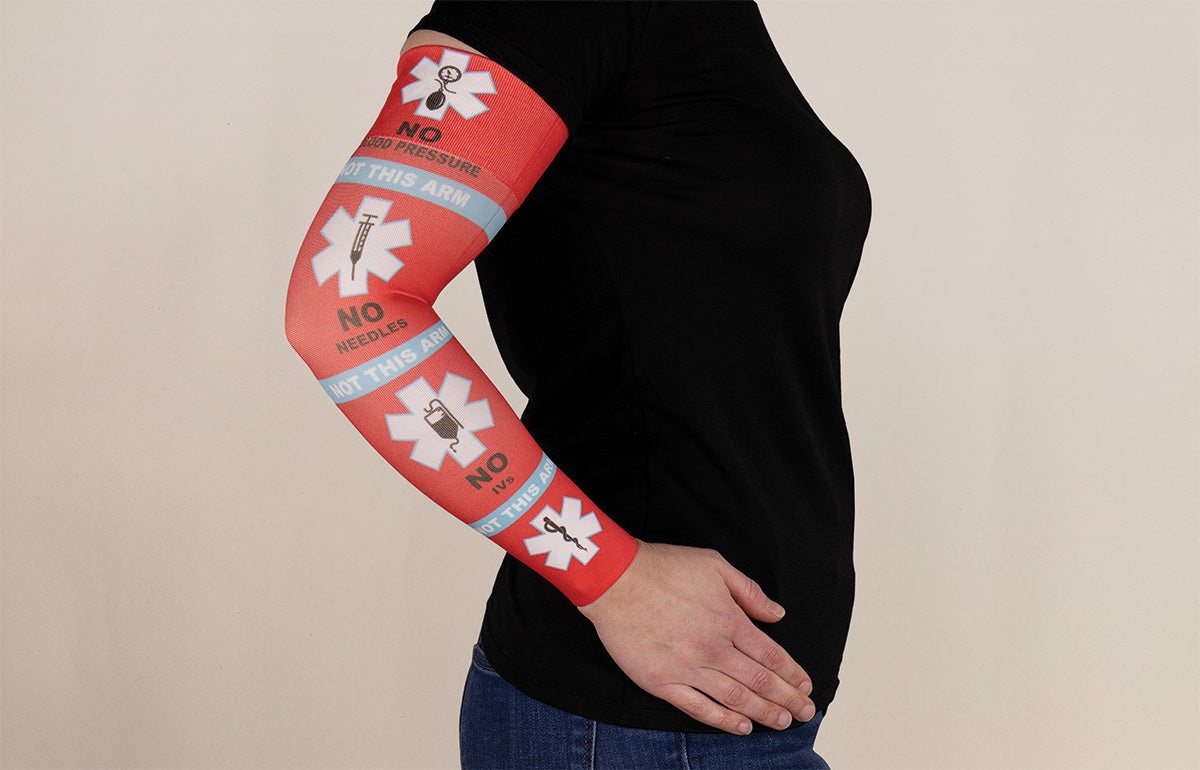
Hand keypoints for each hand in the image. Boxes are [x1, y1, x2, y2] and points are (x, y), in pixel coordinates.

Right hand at [578, 540, 815, 734]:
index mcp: (729, 620)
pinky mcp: (662, 682)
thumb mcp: (714, 565)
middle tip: (805, 713)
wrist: (615, 580)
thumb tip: (777, 614)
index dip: (793, 674)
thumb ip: (749, 591)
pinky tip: (742, 727)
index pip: (771, 655)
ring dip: (764, 713)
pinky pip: (699, 708)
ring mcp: (687, 668)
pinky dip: (723, 721)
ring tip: (782, 723)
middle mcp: (713, 648)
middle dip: (788, 700)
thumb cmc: (664, 567)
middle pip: (760, 682)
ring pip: (735, 699)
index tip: (806, 686)